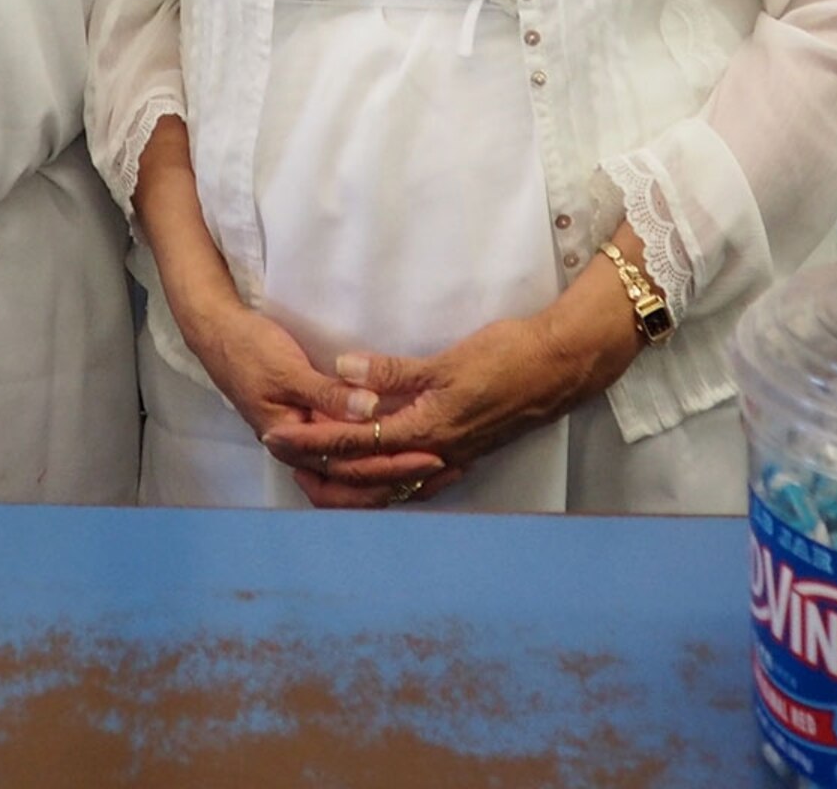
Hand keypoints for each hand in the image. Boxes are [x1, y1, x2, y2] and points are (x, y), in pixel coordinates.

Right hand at [175, 293, 455, 508]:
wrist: (219, 335)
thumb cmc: (250, 351)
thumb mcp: (290, 370)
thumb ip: (330, 394)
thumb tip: (370, 411)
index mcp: (294, 442)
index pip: (348, 472)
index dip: (391, 468)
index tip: (429, 457)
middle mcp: (303, 452)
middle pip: (354, 486)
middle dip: (398, 480)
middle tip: (441, 467)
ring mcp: (309, 442)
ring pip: (354, 477)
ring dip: (391, 477)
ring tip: (435, 470)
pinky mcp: (315, 428)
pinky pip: (351, 456)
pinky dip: (379, 461)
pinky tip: (407, 454)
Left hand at [273, 295, 634, 497]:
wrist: (560, 368)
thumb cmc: (508, 357)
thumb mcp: (448, 360)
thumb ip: (394, 373)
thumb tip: (342, 372)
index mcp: (426, 431)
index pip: (354, 442)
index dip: (312, 441)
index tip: (276, 437)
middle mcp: (435, 453)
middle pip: (363, 470)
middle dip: (317, 462)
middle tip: (277, 452)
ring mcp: (451, 457)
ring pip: (387, 479)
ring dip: (346, 476)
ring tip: (310, 468)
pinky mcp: (464, 451)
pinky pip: (413, 477)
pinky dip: (384, 479)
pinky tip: (374, 478)